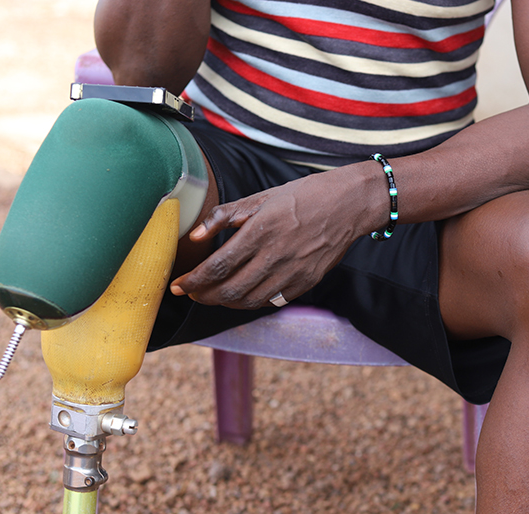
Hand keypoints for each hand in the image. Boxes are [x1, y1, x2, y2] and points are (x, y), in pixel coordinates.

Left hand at [170, 163, 383, 308]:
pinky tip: (242, 295)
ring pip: (250, 300)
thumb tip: (195, 236)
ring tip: (213, 295)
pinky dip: (251, 302)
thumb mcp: (262, 197)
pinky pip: (272, 301)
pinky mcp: (306, 282)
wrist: (350, 204)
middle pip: (231, 289)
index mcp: (261, 230)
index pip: (218, 265)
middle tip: (192, 293)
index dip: (195, 280)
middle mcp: (276, 255)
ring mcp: (293, 272)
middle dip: (205, 296)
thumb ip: (225, 216)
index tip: (179, 285)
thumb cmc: (304, 195)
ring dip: (225, 302)